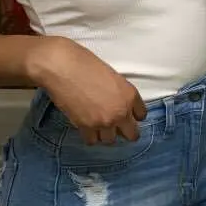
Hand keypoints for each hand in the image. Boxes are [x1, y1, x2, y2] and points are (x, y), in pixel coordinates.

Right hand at [25, 37, 146, 145]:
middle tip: (115, 126)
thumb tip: (117, 104)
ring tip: (97, 125)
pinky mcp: (86, 127)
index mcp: (130, 94)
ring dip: (105, 134)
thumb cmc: (86, 64)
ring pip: (110, 140)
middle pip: (132, 134)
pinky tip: (86, 127)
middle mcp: (121, 111)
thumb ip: (120, 94)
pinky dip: (90, 136)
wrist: (64, 67)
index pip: (142, 115)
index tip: (128, 116)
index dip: (133, 116)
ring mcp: (104, 121)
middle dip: (125, 131)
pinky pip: (92, 141)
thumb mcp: (113, 76)